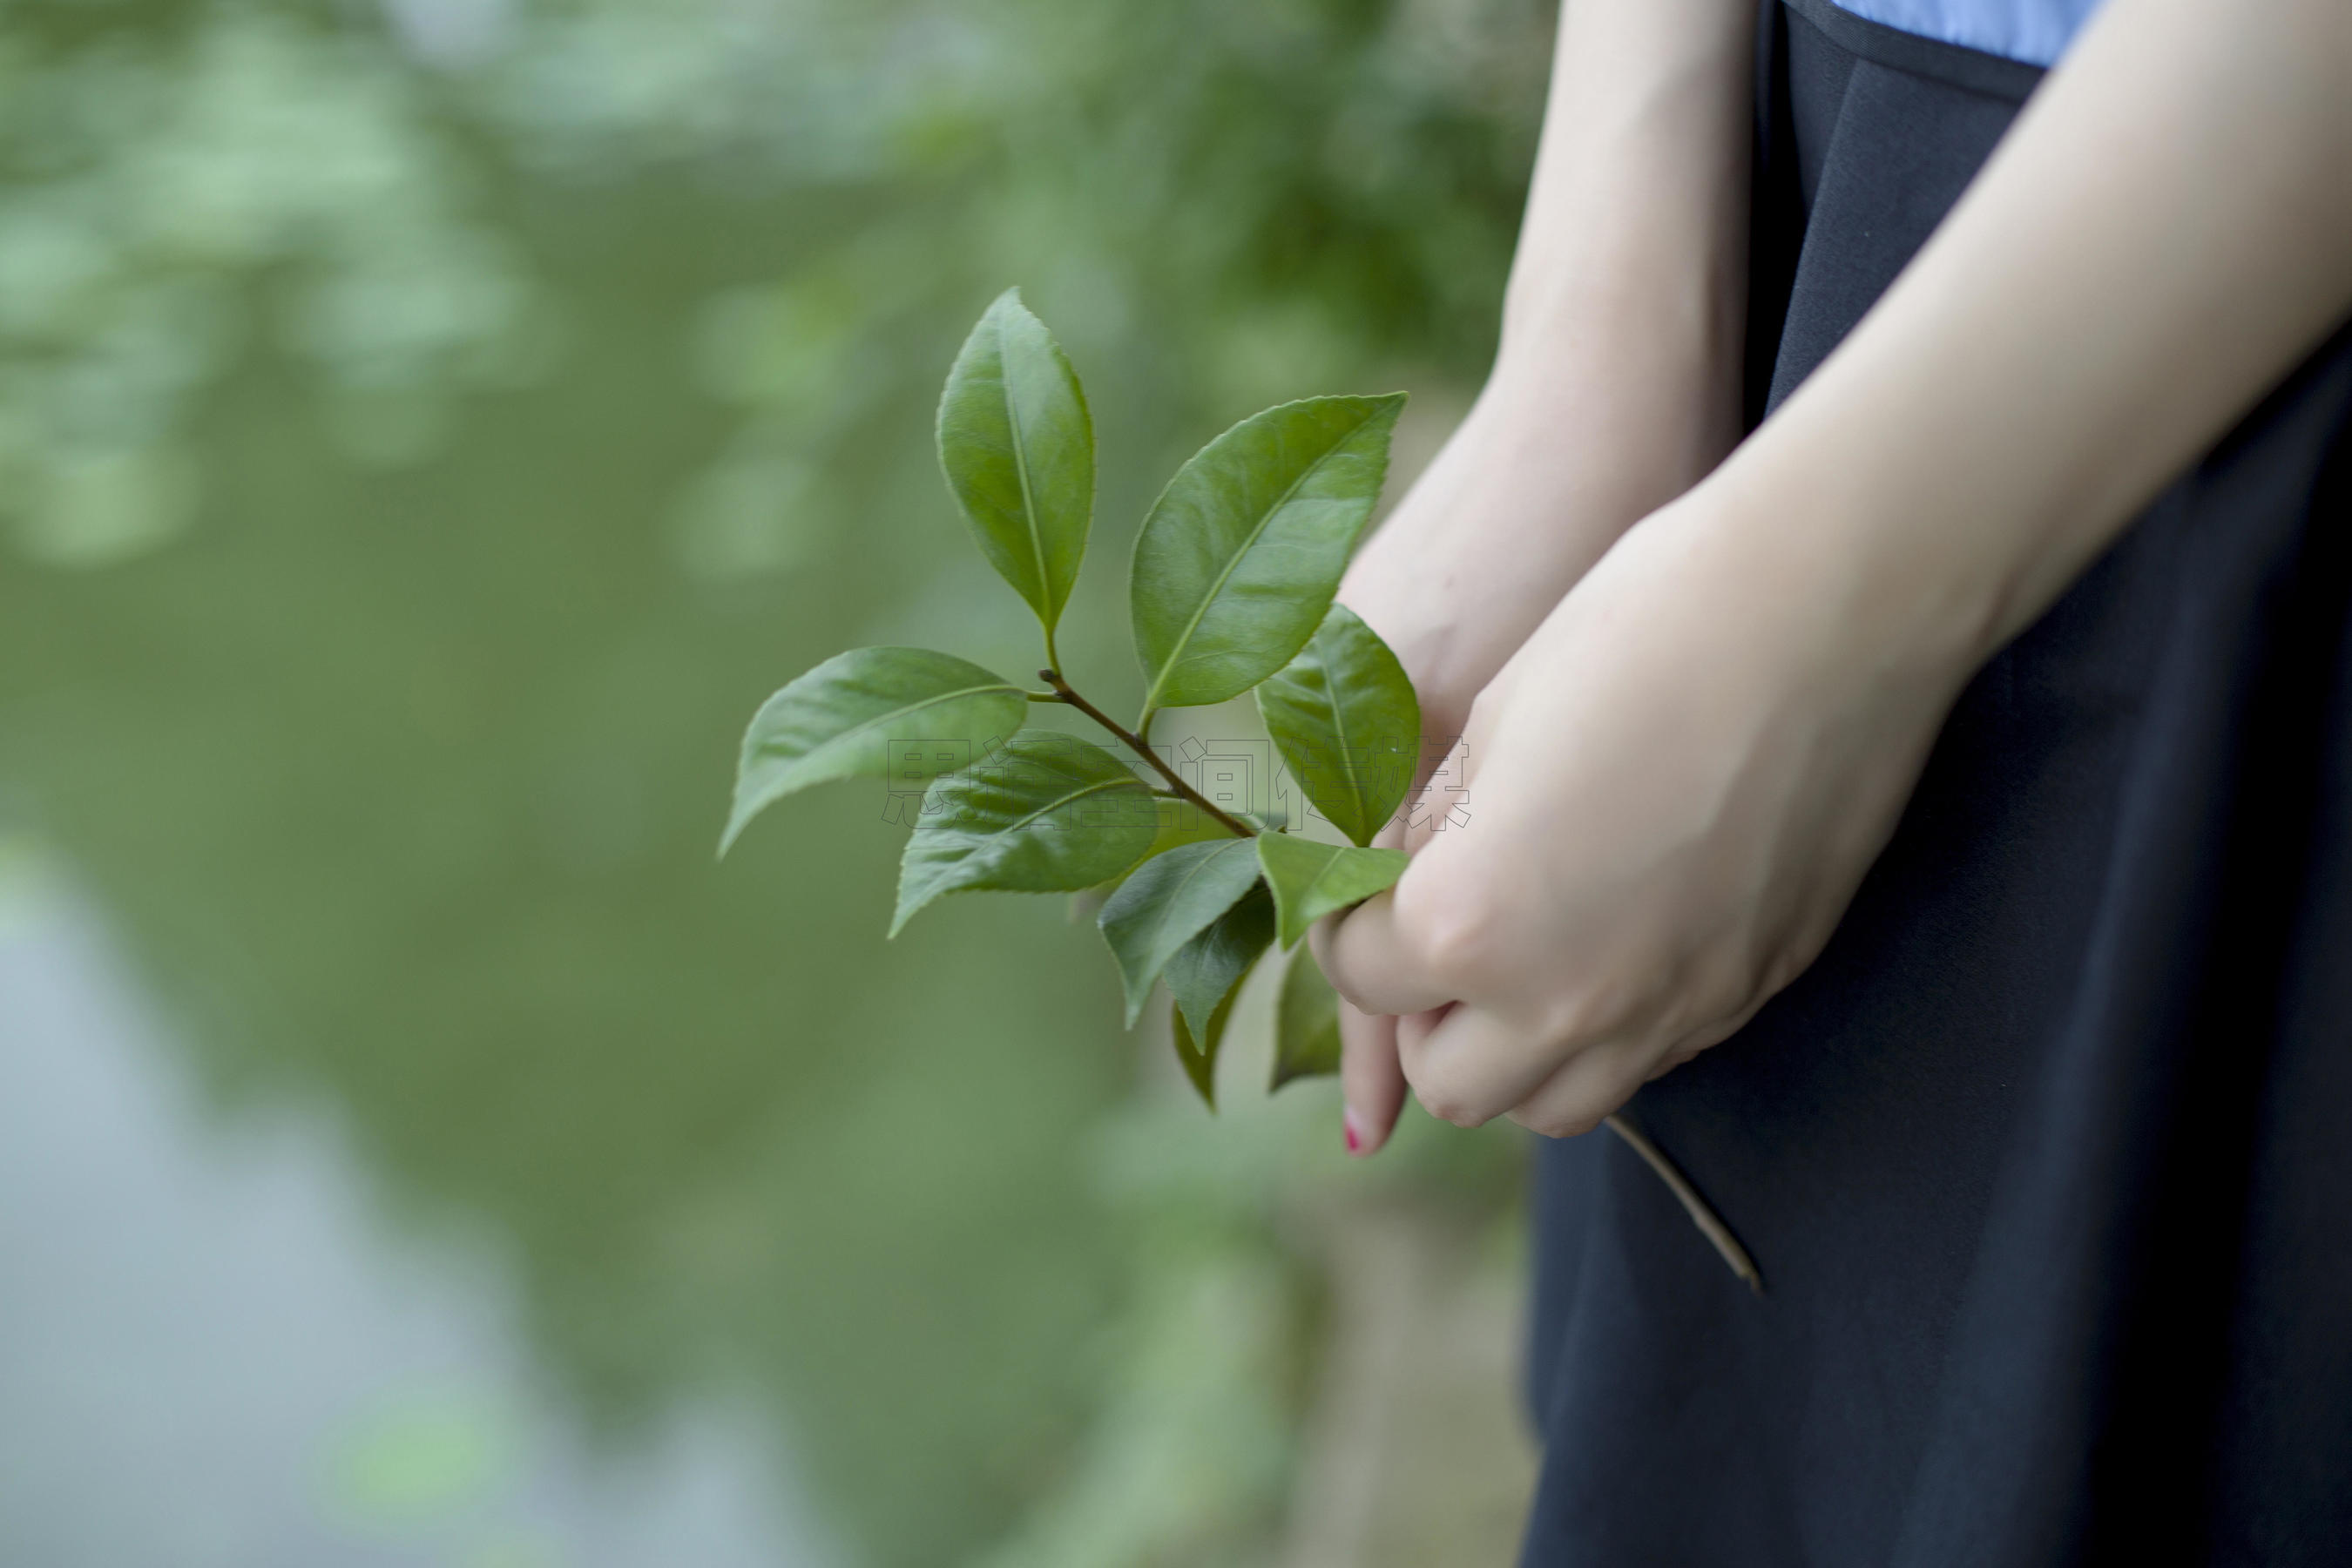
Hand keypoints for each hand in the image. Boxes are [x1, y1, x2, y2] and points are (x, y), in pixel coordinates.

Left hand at [1320, 483, 1969, 1136]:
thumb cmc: (1640, 634)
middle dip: (1426, 1018)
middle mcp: (1566, 1001)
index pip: (1362, 978)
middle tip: (1438, 937)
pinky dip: (1609, 1029)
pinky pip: (1651, 1057)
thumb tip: (1405, 888)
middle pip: (1452, 1084)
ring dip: (1516, 1052)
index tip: (1365, 888)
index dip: (1349, 928)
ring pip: (1555, 1104)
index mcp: (1471, 923)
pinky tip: (1615, 940)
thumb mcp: (1491, 727)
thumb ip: (1434, 839)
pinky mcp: (1749, 995)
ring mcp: (1670, 1012)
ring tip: (1524, 958)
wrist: (1828, 613)